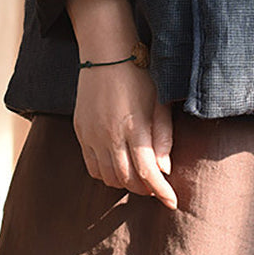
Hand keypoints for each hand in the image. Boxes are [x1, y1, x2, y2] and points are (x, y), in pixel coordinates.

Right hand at [73, 62, 177, 208]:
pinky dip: (106, 174)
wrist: (107, 52)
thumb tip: (165, 169)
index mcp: (134, 127)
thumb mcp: (159, 100)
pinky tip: (119, 166)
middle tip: (158, 187)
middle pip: (127, 180)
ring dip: (125, 183)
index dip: (162, 191)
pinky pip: (91, 166)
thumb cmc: (140, 74)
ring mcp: (92, 135)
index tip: (172, 202)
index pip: (148, 172)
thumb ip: (163, 135)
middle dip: (145, 189)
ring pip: (107, 177)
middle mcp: (110, 135)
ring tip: (140, 176)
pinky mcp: (81, 131)